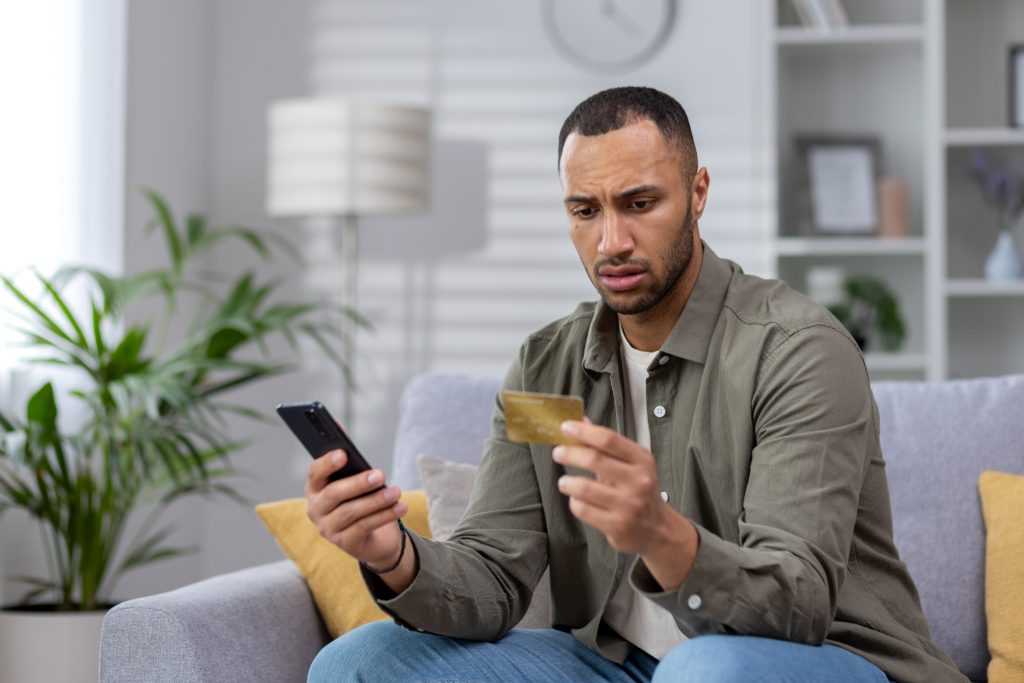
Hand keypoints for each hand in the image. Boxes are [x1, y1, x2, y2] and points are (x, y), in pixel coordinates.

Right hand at [305, 449, 406, 568]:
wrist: (373, 537)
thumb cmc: (361, 502)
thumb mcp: (357, 485)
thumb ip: (354, 470)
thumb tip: (357, 451)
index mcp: (315, 489)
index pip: (315, 473)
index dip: (327, 463)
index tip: (344, 454)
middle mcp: (316, 509)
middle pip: (333, 493)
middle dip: (359, 483)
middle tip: (380, 475)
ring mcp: (328, 528)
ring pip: (350, 511)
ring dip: (376, 500)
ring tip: (396, 492)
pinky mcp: (344, 543)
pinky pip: (364, 526)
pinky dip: (385, 515)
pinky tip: (400, 507)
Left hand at [552, 420, 667, 554]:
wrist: (657, 529)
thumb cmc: (639, 490)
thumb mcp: (630, 464)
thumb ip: (605, 444)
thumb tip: (580, 421)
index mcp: (642, 460)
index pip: (608, 439)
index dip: (583, 432)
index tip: (566, 427)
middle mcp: (638, 481)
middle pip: (594, 460)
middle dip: (569, 454)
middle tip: (558, 453)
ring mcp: (628, 505)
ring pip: (583, 487)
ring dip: (567, 482)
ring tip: (565, 482)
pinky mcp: (617, 526)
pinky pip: (582, 509)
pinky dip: (575, 502)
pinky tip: (579, 500)